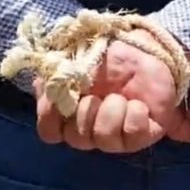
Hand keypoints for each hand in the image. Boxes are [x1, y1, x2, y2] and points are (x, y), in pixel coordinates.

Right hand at [35, 29, 177, 152]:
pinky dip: (133, 117)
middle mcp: (91, 128)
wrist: (147, 49)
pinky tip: (137, 104)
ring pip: (102, 140)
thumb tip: (42, 86)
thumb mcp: (78, 58)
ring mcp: (117, 135)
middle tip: (96, 94)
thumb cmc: (110, 55)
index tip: (59, 96)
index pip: (50, 131)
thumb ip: (57, 74)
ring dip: (110, 113)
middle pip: (76, 139)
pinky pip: (133, 137)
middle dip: (84, 113)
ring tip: (120, 97)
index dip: (50, 117)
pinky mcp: (143, 134)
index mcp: (71, 113)